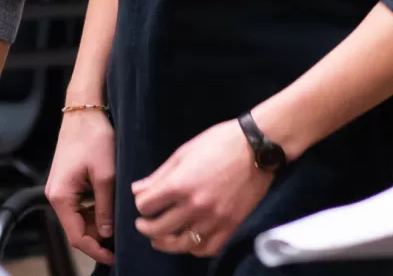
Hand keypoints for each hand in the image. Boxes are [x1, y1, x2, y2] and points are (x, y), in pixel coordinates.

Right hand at [45, 109, 115, 264]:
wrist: (84, 109)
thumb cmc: (93, 137)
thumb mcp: (105, 176)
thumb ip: (105, 208)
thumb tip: (107, 235)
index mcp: (60, 196)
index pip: (76, 237)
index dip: (96, 250)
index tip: (116, 256)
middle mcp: (55, 194)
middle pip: (76, 228)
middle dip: (99, 236)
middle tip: (122, 236)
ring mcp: (59, 187)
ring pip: (79, 217)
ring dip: (97, 222)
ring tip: (119, 219)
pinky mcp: (66, 180)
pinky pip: (79, 204)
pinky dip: (94, 209)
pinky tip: (109, 204)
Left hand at [133, 119, 272, 257]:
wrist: (255, 149)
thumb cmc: (216, 144)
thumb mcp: (182, 153)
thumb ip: (159, 175)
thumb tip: (137, 190)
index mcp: (179, 184)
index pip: (146, 205)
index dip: (140, 204)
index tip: (143, 202)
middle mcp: (195, 206)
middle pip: (159, 229)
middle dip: (145, 227)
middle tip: (142, 224)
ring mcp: (214, 219)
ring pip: (182, 244)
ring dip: (165, 244)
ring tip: (158, 239)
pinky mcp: (231, 227)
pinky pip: (208, 249)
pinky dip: (194, 248)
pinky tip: (187, 241)